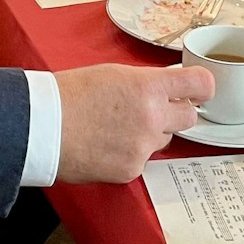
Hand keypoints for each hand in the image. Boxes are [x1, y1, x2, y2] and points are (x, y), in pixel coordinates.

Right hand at [55, 63, 213, 183]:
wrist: (42, 126)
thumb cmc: (69, 94)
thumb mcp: (113, 74)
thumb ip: (145, 83)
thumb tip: (165, 90)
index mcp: (148, 87)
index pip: (200, 84)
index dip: (202, 87)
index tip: (199, 90)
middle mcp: (152, 117)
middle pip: (189, 116)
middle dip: (175, 112)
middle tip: (152, 109)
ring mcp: (143, 147)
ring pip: (163, 140)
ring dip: (149, 134)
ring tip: (116, 127)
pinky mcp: (131, 169)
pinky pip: (142, 160)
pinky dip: (129, 154)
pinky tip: (106, 145)